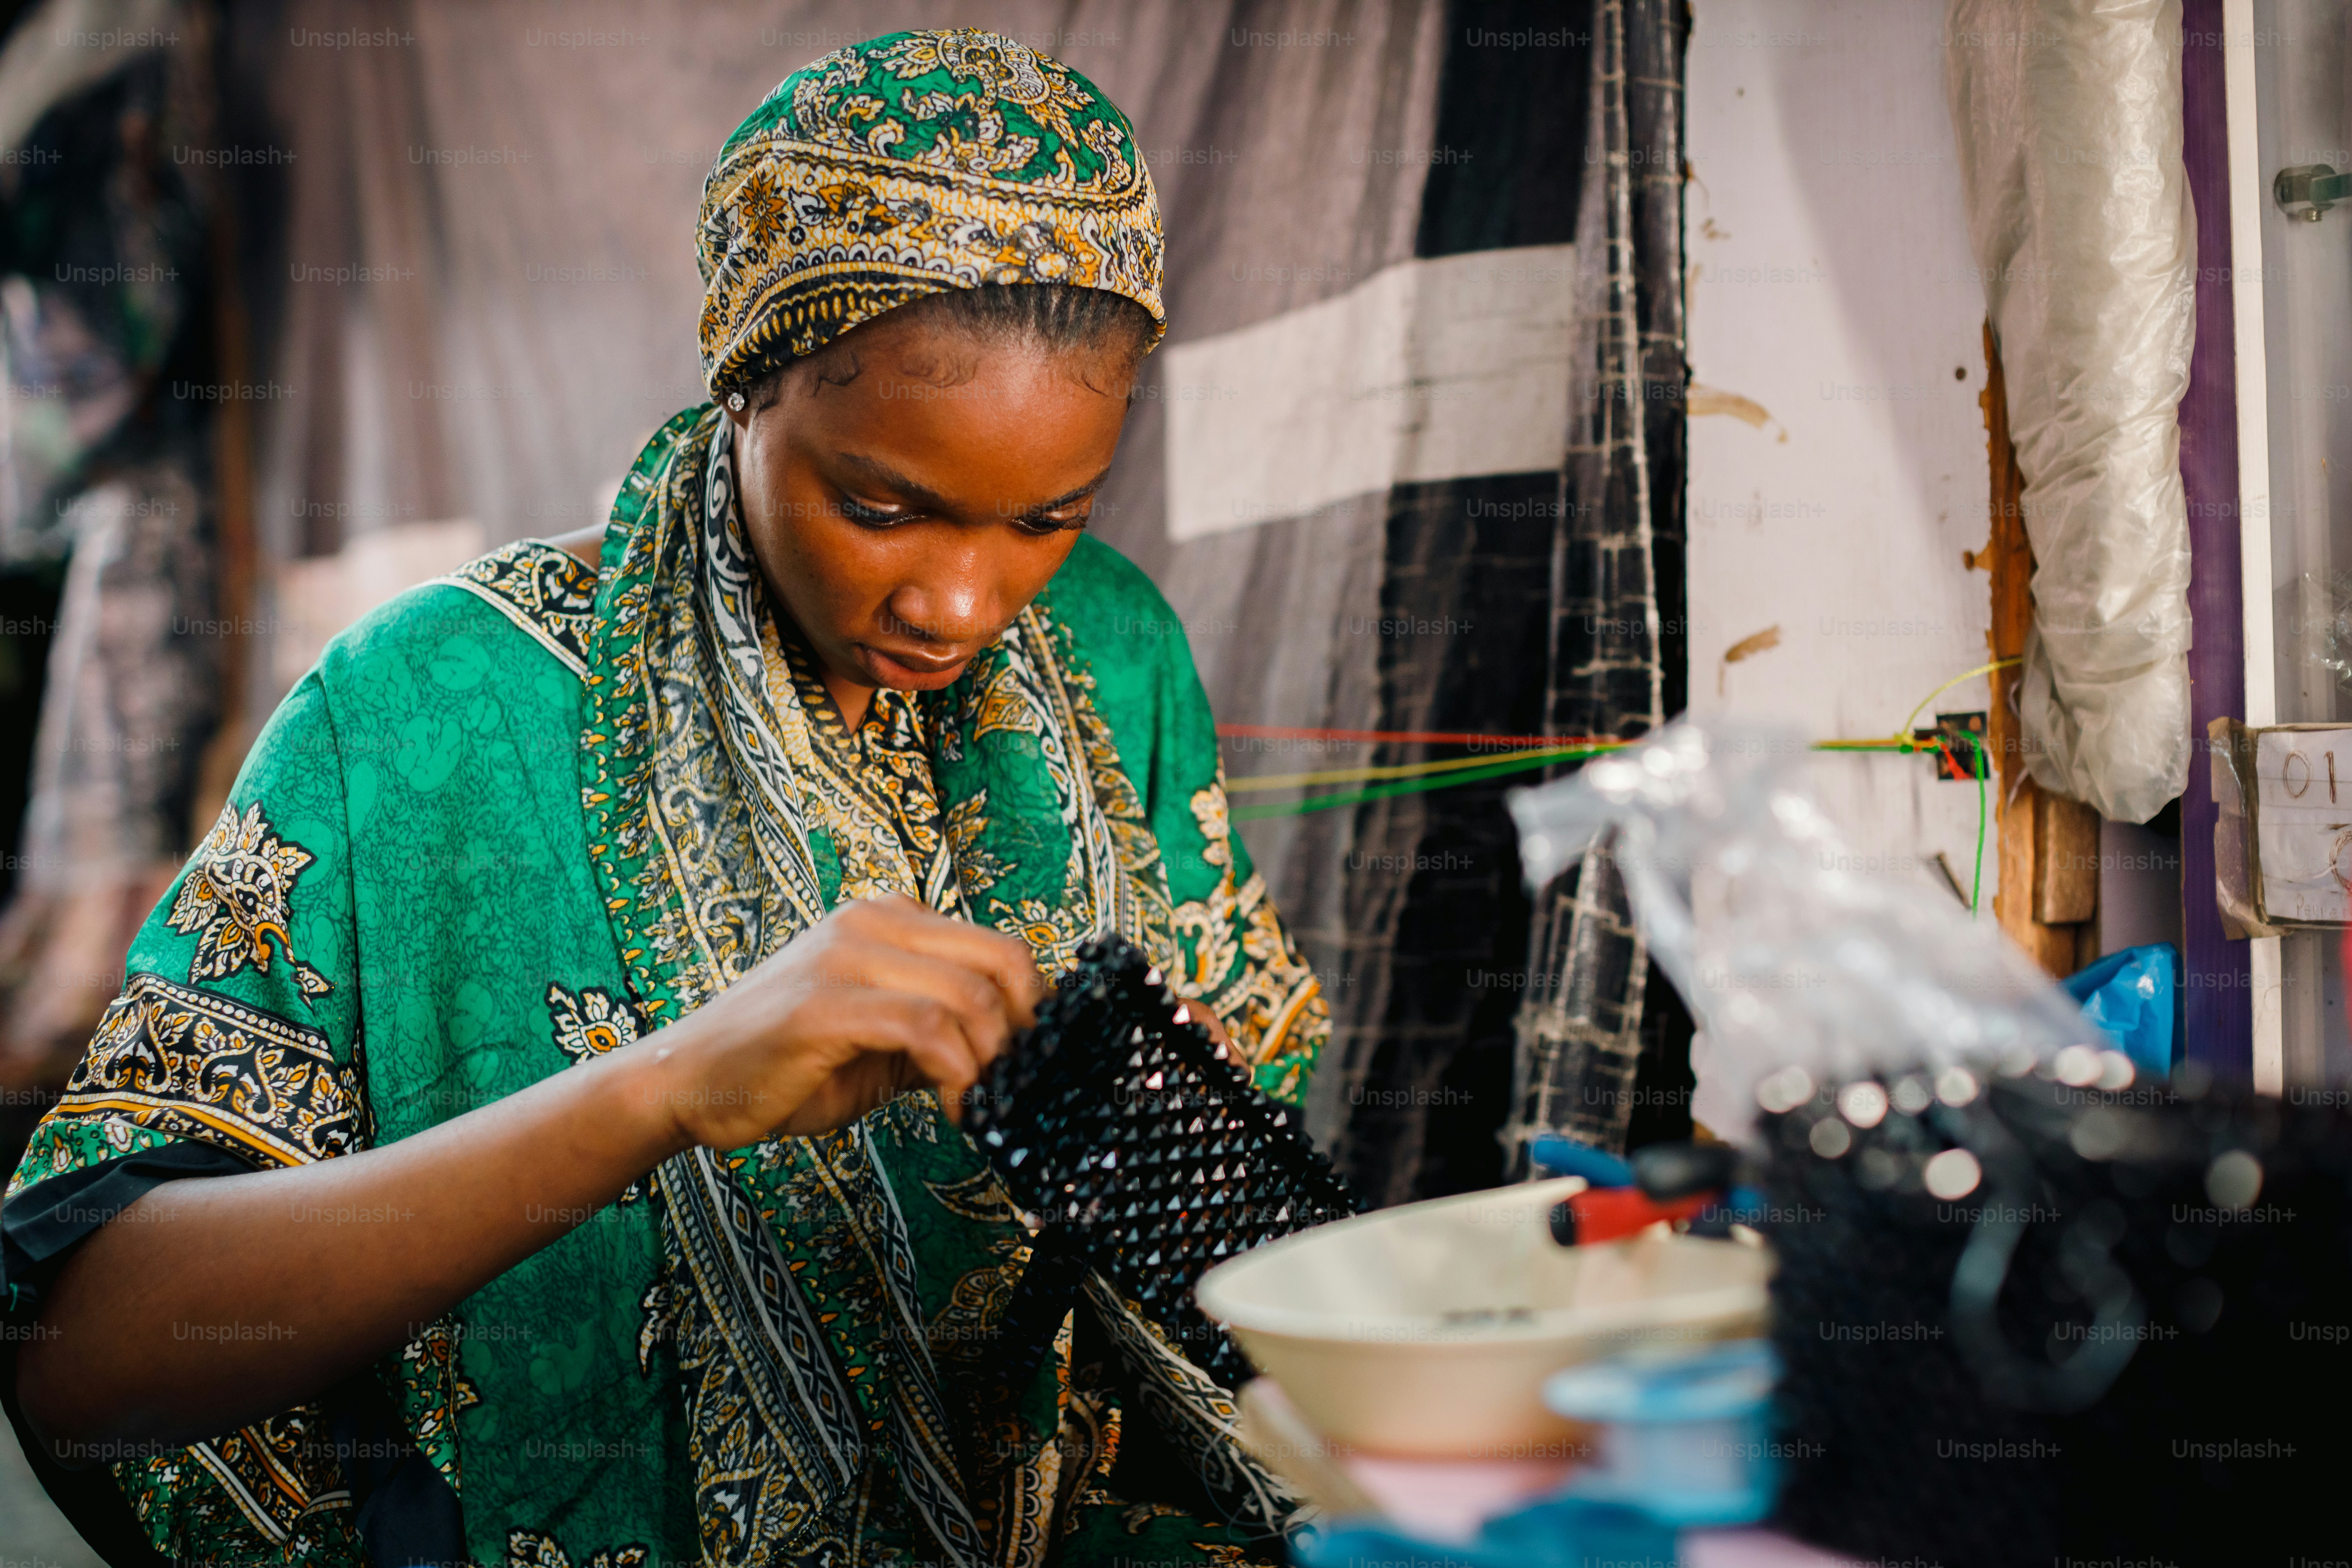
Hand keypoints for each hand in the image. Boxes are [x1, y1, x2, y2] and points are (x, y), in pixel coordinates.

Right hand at [624, 895, 1043, 1147]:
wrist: (687, 1083)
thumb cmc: (783, 1065)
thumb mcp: (880, 1041)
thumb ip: (939, 1029)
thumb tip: (1014, 1053)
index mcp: (888, 919)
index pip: (997, 946)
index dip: (1034, 1005)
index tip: (1038, 1059)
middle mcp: (871, 922)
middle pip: (999, 960)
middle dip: (1027, 1030)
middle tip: (1025, 1085)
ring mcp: (845, 957)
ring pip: (969, 995)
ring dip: (994, 1062)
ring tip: (986, 1105)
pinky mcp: (824, 1004)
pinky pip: (926, 1029)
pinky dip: (959, 1074)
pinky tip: (955, 1108)